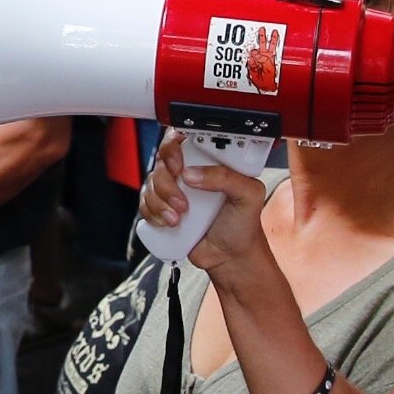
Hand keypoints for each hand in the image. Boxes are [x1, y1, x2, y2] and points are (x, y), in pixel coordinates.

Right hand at [139, 138, 283, 293]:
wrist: (230, 257)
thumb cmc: (243, 225)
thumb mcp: (248, 195)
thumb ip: (227, 177)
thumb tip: (192, 174)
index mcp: (211, 160)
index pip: (185, 137)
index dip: (174, 146)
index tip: (179, 165)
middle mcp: (190, 170)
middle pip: (162, 160)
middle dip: (167, 183)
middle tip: (183, 202)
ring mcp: (175, 188)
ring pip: (151, 182)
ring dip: (160, 202)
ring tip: (179, 218)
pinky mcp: (163, 207)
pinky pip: (145, 203)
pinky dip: (153, 213)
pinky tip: (170, 223)